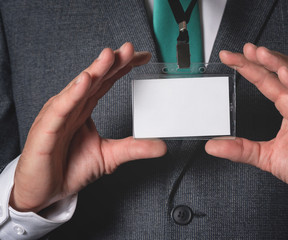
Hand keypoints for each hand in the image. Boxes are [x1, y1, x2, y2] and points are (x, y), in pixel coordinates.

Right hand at [10, 42, 166, 212]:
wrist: (44, 192)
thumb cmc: (69, 169)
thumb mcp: (109, 157)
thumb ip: (133, 148)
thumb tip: (162, 146)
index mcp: (84, 109)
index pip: (106, 82)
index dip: (123, 67)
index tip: (142, 57)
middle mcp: (72, 107)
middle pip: (94, 79)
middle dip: (113, 62)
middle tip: (131, 49)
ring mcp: (58, 115)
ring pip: (78, 88)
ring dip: (95, 70)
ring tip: (110, 56)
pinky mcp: (46, 129)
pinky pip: (61, 109)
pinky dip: (73, 94)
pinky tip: (85, 80)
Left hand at [206, 43, 287, 211]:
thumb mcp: (265, 157)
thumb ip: (240, 149)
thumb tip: (212, 146)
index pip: (265, 81)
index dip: (248, 68)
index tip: (229, 58)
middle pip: (281, 74)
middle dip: (262, 60)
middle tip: (244, 49)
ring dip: (280, 64)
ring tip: (262, 54)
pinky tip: (286, 75)